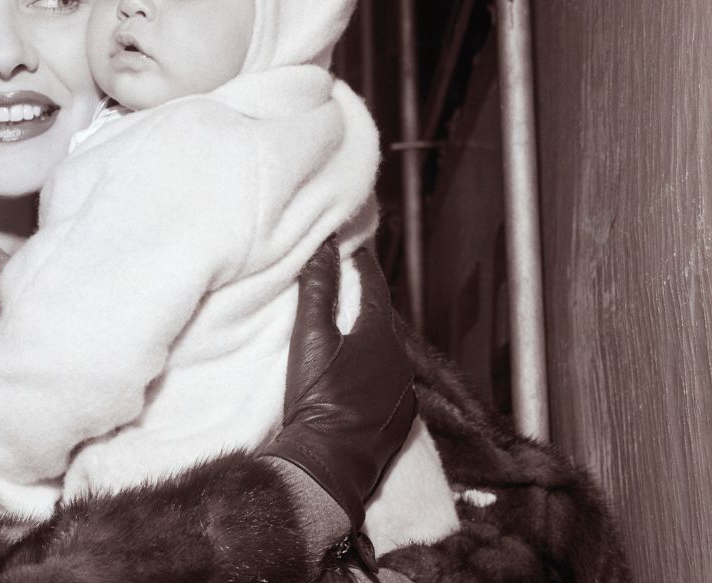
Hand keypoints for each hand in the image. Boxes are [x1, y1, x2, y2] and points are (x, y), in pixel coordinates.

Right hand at [262, 240, 416, 530]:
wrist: (327, 466)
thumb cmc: (317, 398)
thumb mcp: (309, 337)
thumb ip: (319, 288)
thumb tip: (326, 245)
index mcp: (381, 337)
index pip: (374, 287)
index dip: (362, 264)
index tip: (353, 245)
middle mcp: (400, 363)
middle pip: (382, 322)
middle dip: (365, 302)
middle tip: (346, 285)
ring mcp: (402, 395)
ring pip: (386, 356)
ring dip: (369, 342)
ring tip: (348, 333)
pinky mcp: (398, 422)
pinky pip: (388, 387)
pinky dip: (373, 376)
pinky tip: (357, 380)